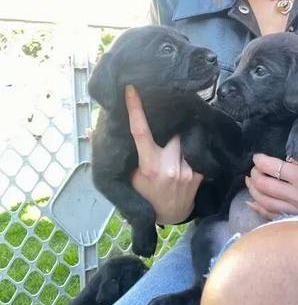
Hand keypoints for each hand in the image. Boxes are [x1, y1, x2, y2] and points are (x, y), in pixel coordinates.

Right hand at [125, 85, 203, 224]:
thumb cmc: (145, 194)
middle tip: (165, 140)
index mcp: (148, 166)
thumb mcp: (128, 177)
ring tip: (175, 153)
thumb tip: (90, 130)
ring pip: (184, 140)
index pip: (140, 131)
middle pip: (171, 133)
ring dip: (180, 142)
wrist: (171, 215)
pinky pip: (195, 151)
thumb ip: (117, 154)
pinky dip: (189, 152)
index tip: (132, 89)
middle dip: (169, 133)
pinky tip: (185, 161)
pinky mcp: (199, 173)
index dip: (135, 108)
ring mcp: (186, 170)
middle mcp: (169, 167)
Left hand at [246, 143, 297, 225]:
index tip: (257, 156)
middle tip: (253, 168)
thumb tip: (291, 157)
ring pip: (268, 203)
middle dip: (255, 175)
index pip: (274, 168)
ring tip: (249, 182)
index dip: (261, 161)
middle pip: (266, 186)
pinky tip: (253, 203)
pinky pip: (276, 217)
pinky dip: (261, 210)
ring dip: (254, 191)